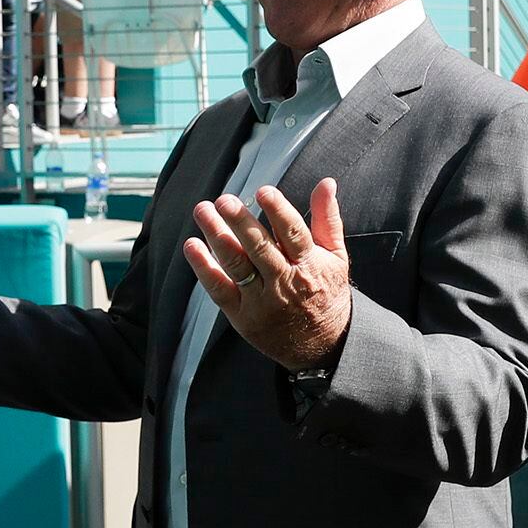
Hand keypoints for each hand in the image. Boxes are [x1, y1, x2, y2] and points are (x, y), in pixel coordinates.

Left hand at [182, 181, 350, 371]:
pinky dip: (203, 268)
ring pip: (237, 266)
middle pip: (260, 249)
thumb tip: (326, 182)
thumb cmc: (326, 292)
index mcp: (310, 265)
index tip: (263, 191)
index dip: (279, 212)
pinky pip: (219, 290)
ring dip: (217, 236)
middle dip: (241, 222)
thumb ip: (327, 218)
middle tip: (224, 200)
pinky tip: (192, 246)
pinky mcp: (242, 316)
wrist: (322, 345)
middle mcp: (285, 283)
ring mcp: (261, 301)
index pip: (294, 234)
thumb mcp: (335, 257)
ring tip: (203, 211)